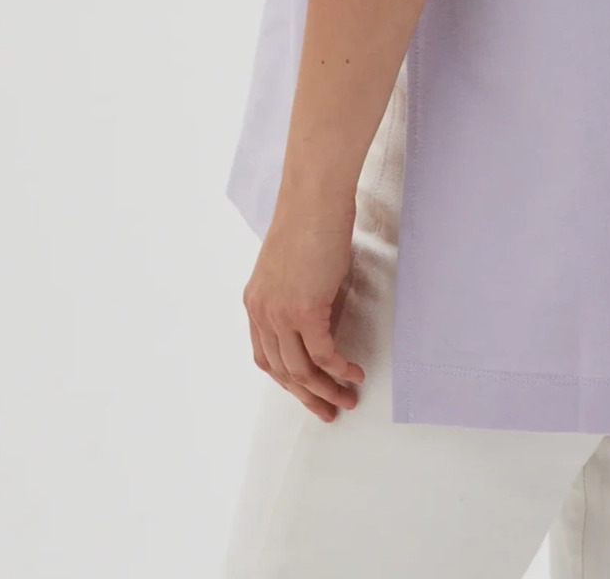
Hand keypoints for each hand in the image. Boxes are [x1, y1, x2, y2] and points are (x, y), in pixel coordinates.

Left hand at [243, 198, 367, 421]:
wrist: (314, 198)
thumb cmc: (310, 221)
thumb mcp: (293, 269)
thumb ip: (297, 299)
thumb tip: (320, 323)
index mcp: (255, 303)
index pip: (266, 357)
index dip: (288, 381)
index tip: (309, 394)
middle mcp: (261, 313)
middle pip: (281, 372)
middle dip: (307, 396)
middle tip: (329, 412)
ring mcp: (281, 313)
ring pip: (301, 370)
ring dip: (326, 390)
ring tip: (348, 400)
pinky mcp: (305, 310)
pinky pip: (323, 354)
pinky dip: (340, 370)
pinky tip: (354, 374)